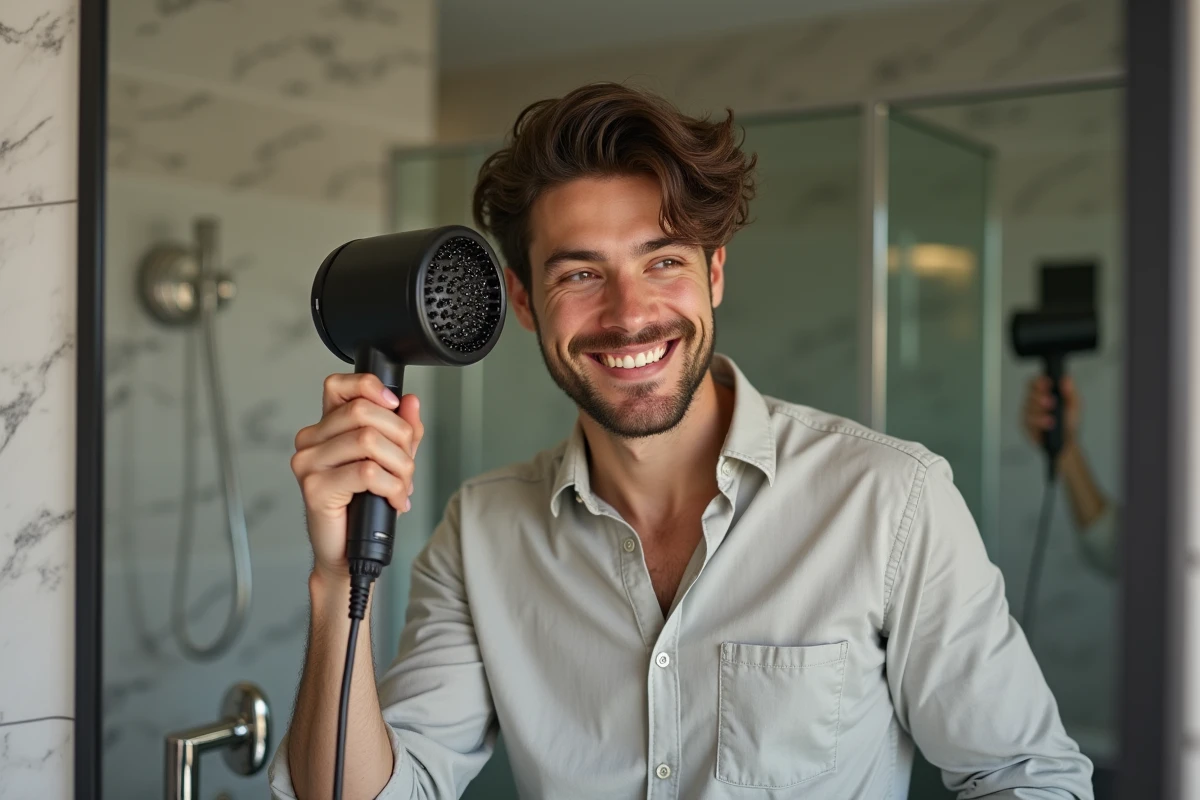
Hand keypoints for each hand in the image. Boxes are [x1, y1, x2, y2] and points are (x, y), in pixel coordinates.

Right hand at [290, 373, 423, 582]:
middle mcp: (311, 441)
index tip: (394, 404)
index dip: (369, 387)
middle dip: (400, 437)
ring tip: (404, 486)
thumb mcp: (391, 460)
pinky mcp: (314, 488)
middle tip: (408, 465)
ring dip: (400, 465)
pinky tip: (396, 500)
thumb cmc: (364, 506)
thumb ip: (402, 430)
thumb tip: (411, 402)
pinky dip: (392, 486)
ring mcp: (309, 463)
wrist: (348, 552)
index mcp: (326, 428)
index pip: (339, 385)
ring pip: (368, 441)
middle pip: (363, 413)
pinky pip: (366, 472)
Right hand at [1022, 374, 1079, 452]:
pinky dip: (1038, 423)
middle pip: (1030, 392)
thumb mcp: (1075, 405)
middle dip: (1040, 397)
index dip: (1039, 381)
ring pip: (1027, 407)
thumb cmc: (1069, 423)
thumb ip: (1071, 392)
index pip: (1035, 381)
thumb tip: (1066, 379)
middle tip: (1050, 402)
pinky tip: (1047, 424)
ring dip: (1040, 412)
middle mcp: (1034, 401)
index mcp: (1045, 393)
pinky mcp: (1026, 425)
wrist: (1066, 442)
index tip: (1048, 384)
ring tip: (1051, 418)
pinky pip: (1027, 421)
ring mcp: (1028, 413)